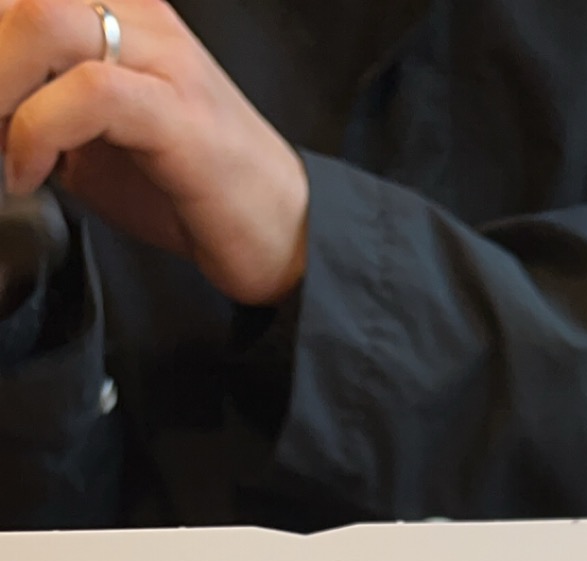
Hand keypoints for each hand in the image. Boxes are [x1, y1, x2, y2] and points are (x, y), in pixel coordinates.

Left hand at [0, 0, 308, 304]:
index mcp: (112, 9)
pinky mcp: (178, 113)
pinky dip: (38, 132)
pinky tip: (29, 174)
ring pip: (45, 21)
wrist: (278, 230)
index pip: (19, 0)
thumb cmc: (186, 184)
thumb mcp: (87, 137)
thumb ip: (33, 112)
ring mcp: (161, 59)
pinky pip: (91, 93)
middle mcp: (136, 15)